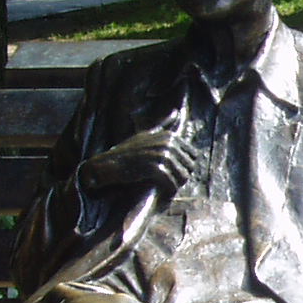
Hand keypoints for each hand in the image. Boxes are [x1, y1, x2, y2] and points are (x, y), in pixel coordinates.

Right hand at [80, 130, 194, 193]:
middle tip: (167, 181)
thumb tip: (176, 111)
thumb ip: (163, 124)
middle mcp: (167, 143)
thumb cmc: (128, 152)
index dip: (185, 167)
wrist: (108, 164)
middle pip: (190, 167)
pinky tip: (161, 191)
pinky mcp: (155, 168)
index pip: (194, 156)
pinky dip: (168, 190)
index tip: (172, 171)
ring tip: (164, 186)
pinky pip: (172, 183)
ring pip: (183, 176)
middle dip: (182, 176)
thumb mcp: (146, 134)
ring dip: (176, 185)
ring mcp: (161, 155)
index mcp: (169, 136)